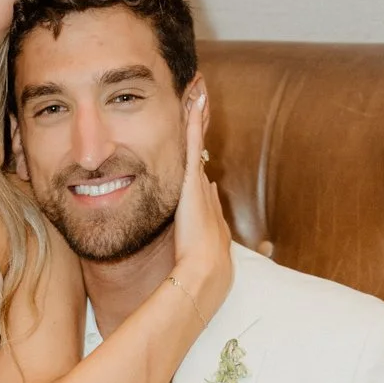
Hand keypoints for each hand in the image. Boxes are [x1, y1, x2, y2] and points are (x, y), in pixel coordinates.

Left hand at [169, 80, 233, 320]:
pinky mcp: (194, 184)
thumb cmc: (191, 285)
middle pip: (202, 166)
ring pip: (199, 150)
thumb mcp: (184, 274)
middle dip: (202, 142)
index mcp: (208, 226)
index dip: (202, 182)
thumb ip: (178, 269)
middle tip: (201, 114)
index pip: (204, 198)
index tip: (203, 170)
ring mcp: (203, 192)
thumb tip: (174, 269)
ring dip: (199, 125)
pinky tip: (194, 101)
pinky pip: (194, 145)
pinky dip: (194, 123)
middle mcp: (209, 204)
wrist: (202, 279)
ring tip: (199, 98)